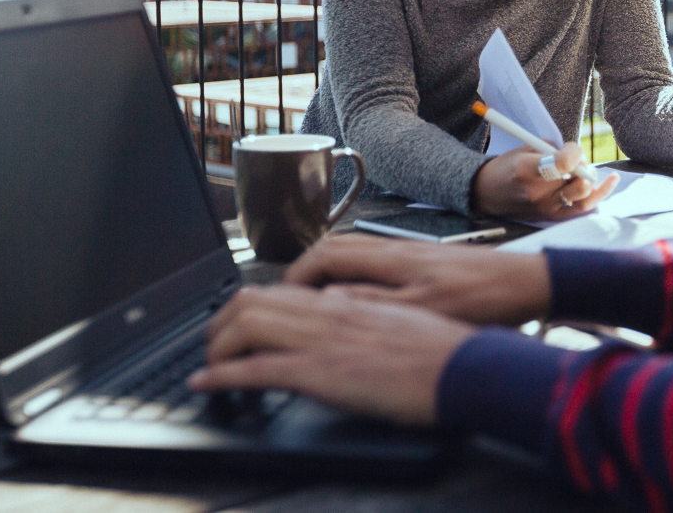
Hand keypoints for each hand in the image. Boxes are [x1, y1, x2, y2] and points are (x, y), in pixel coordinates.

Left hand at [189, 284, 473, 425]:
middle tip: (213, 342)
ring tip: (206, 363)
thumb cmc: (446, 351)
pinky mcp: (320, 371)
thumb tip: (341, 313)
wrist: (467, 367)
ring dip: (216, 345)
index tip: (241, 321)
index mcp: (350, 300)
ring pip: (248, 324)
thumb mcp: (403, 322)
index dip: (253, 303)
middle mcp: (330, 311)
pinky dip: (223, 375)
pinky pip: (256, 368)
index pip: (286, 289)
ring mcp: (323, 340)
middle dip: (222, 321)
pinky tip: (205, 383)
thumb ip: (368, 315)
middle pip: (256, 299)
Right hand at [286, 233, 551, 324]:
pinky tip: (360, 300)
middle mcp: (397, 248)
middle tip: (289, 301)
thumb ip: (374, 304)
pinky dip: (353, 277)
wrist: (528, 284)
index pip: (326, 253)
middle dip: (306, 271)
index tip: (282, 300)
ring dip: (329, 273)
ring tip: (316, 301)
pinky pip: (374, 263)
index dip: (297, 275)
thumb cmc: (484, 298)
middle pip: (336, 248)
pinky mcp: (427, 263)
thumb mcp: (424, 309)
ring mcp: (413, 254)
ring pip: (355, 254)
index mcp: (392, 256)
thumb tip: (328, 300)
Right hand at [471, 141, 619, 220]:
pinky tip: (611, 181)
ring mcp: (546, 209)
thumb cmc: (507, 167)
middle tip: (574, 160)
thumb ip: (552, 149)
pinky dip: (600, 194)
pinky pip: (583, 208)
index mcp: (527, 172)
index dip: (573, 152)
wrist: (487, 194)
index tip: (570, 149)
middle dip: (581, 164)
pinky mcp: (552, 217)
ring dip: (589, 177)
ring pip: (584, 192)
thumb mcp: (524, 149)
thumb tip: (577, 155)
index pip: (563, 163)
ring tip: (583, 170)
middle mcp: (537, 194)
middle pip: (576, 178)